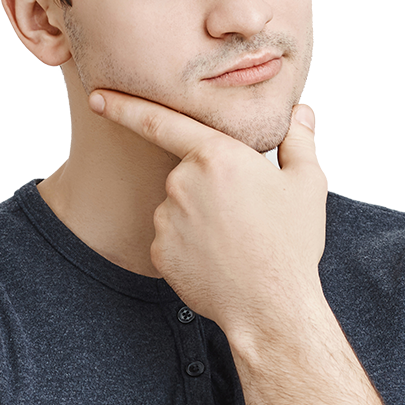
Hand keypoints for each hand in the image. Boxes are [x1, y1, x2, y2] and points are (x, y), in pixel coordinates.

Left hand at [88, 90, 328, 336]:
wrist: (271, 308)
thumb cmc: (291, 244)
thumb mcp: (306, 184)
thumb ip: (298, 140)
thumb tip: (301, 112)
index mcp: (217, 154)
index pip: (159, 120)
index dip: (124, 106)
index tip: (97, 97)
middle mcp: (183, 181)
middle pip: (186, 172)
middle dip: (208, 188)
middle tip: (245, 217)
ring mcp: (166, 218)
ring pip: (178, 206)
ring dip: (200, 217)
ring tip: (236, 242)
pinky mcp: (159, 251)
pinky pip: (171, 237)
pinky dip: (190, 245)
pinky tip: (218, 260)